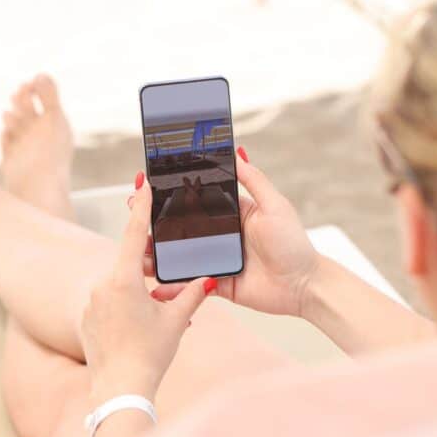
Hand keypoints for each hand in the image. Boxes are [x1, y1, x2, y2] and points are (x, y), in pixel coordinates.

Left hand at [82, 173, 214, 403]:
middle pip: (129, 263)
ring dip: (138, 293)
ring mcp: (91, 301)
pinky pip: (109, 301)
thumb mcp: (176, 321)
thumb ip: (193, 294)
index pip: (134, 233)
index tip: (141, 183)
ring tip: (155, 320)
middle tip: (163, 290)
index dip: (141, 206)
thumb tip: (210, 279)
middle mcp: (102, 284)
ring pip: (120, 284)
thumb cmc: (149, 354)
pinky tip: (137, 329)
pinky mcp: (87, 317)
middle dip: (148, 271)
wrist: (119, 390)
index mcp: (123, 279)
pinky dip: (125, 307)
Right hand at [141, 147, 319, 317]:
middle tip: (132, 217)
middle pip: (181, 227)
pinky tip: (154, 284)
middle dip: (155, 224)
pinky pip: (189, 283)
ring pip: (179, 255)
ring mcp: (216, 259)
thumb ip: (253, 179)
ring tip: (135, 252)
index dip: (172, 194)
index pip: (196, 199)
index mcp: (232, 212)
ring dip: (156, 254)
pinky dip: (172, 285)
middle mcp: (221, 234)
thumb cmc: (294, 243)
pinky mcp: (216, 283)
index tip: (148, 187)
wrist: (303, 285)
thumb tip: (236, 150)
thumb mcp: (274, 205)